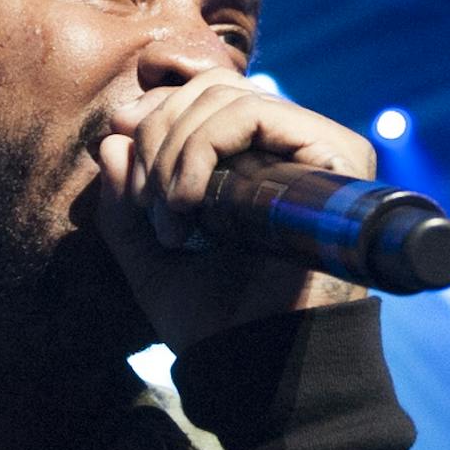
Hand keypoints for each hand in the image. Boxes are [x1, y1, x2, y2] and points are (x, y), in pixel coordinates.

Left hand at [92, 75, 376, 352]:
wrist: (255, 363)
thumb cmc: (212, 320)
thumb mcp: (148, 253)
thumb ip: (125, 202)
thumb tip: (113, 137)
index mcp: (254, 163)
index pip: (204, 93)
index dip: (155, 107)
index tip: (119, 139)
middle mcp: (290, 149)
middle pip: (211, 87)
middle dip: (158, 133)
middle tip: (147, 202)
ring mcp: (316, 149)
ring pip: (227, 95)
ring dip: (175, 149)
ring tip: (169, 215)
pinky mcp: (335, 156)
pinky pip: (252, 113)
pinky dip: (203, 147)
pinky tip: (189, 203)